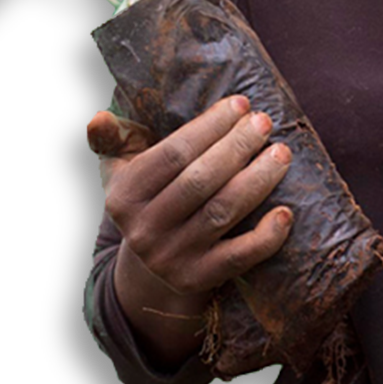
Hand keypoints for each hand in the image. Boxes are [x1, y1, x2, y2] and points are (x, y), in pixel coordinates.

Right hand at [86, 95, 294, 301]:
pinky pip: (239, 259)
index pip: (173, 155)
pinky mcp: (199, 280)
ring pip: (222, 213)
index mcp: (123, 197)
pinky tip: (286, 211)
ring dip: (257, 180)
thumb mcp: (121, 167)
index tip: (241, 104)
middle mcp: (144, 231)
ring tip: (281, 153)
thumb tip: (96, 118)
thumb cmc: (148, 195)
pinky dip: (266, 237)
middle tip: (265, 122)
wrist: (151, 264)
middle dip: (237, 147)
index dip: (209, 127)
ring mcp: (172, 259)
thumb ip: (110, 140)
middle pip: (199, 181)